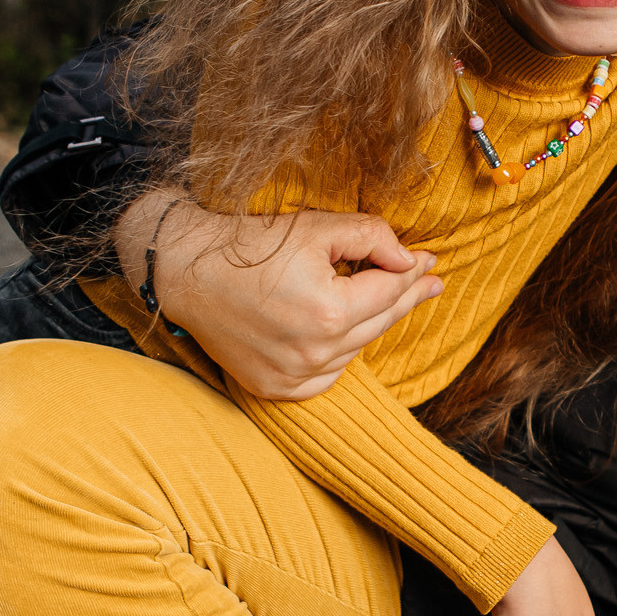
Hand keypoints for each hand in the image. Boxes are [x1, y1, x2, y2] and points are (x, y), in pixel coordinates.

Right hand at [114, 190, 443, 399]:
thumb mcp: (317, 227)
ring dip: (369, 326)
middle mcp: (313, 352)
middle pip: (378, 323)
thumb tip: (409, 259)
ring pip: (354, 352)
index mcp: (328, 311)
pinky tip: (341, 336)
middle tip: (429, 283)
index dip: (413, 273)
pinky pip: (325, 377)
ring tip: (383, 301)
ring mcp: (291, 376)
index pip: (389, 291)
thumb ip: (372, 237)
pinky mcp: (273, 388)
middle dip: (405, 298)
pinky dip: (337, 357)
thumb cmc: (249, 245)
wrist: (186, 271)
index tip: (429, 261)